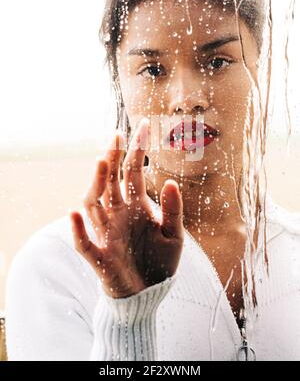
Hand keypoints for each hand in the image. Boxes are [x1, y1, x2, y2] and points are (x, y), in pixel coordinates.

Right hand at [70, 118, 183, 298]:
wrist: (149, 292)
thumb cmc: (159, 262)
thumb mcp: (174, 235)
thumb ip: (172, 210)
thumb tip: (171, 181)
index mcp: (137, 206)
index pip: (133, 172)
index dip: (137, 149)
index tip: (143, 125)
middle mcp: (119, 214)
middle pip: (111, 181)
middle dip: (114, 158)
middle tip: (117, 134)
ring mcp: (107, 233)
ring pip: (95, 203)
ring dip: (97, 184)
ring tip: (104, 162)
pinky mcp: (100, 256)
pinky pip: (84, 242)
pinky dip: (77, 229)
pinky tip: (74, 214)